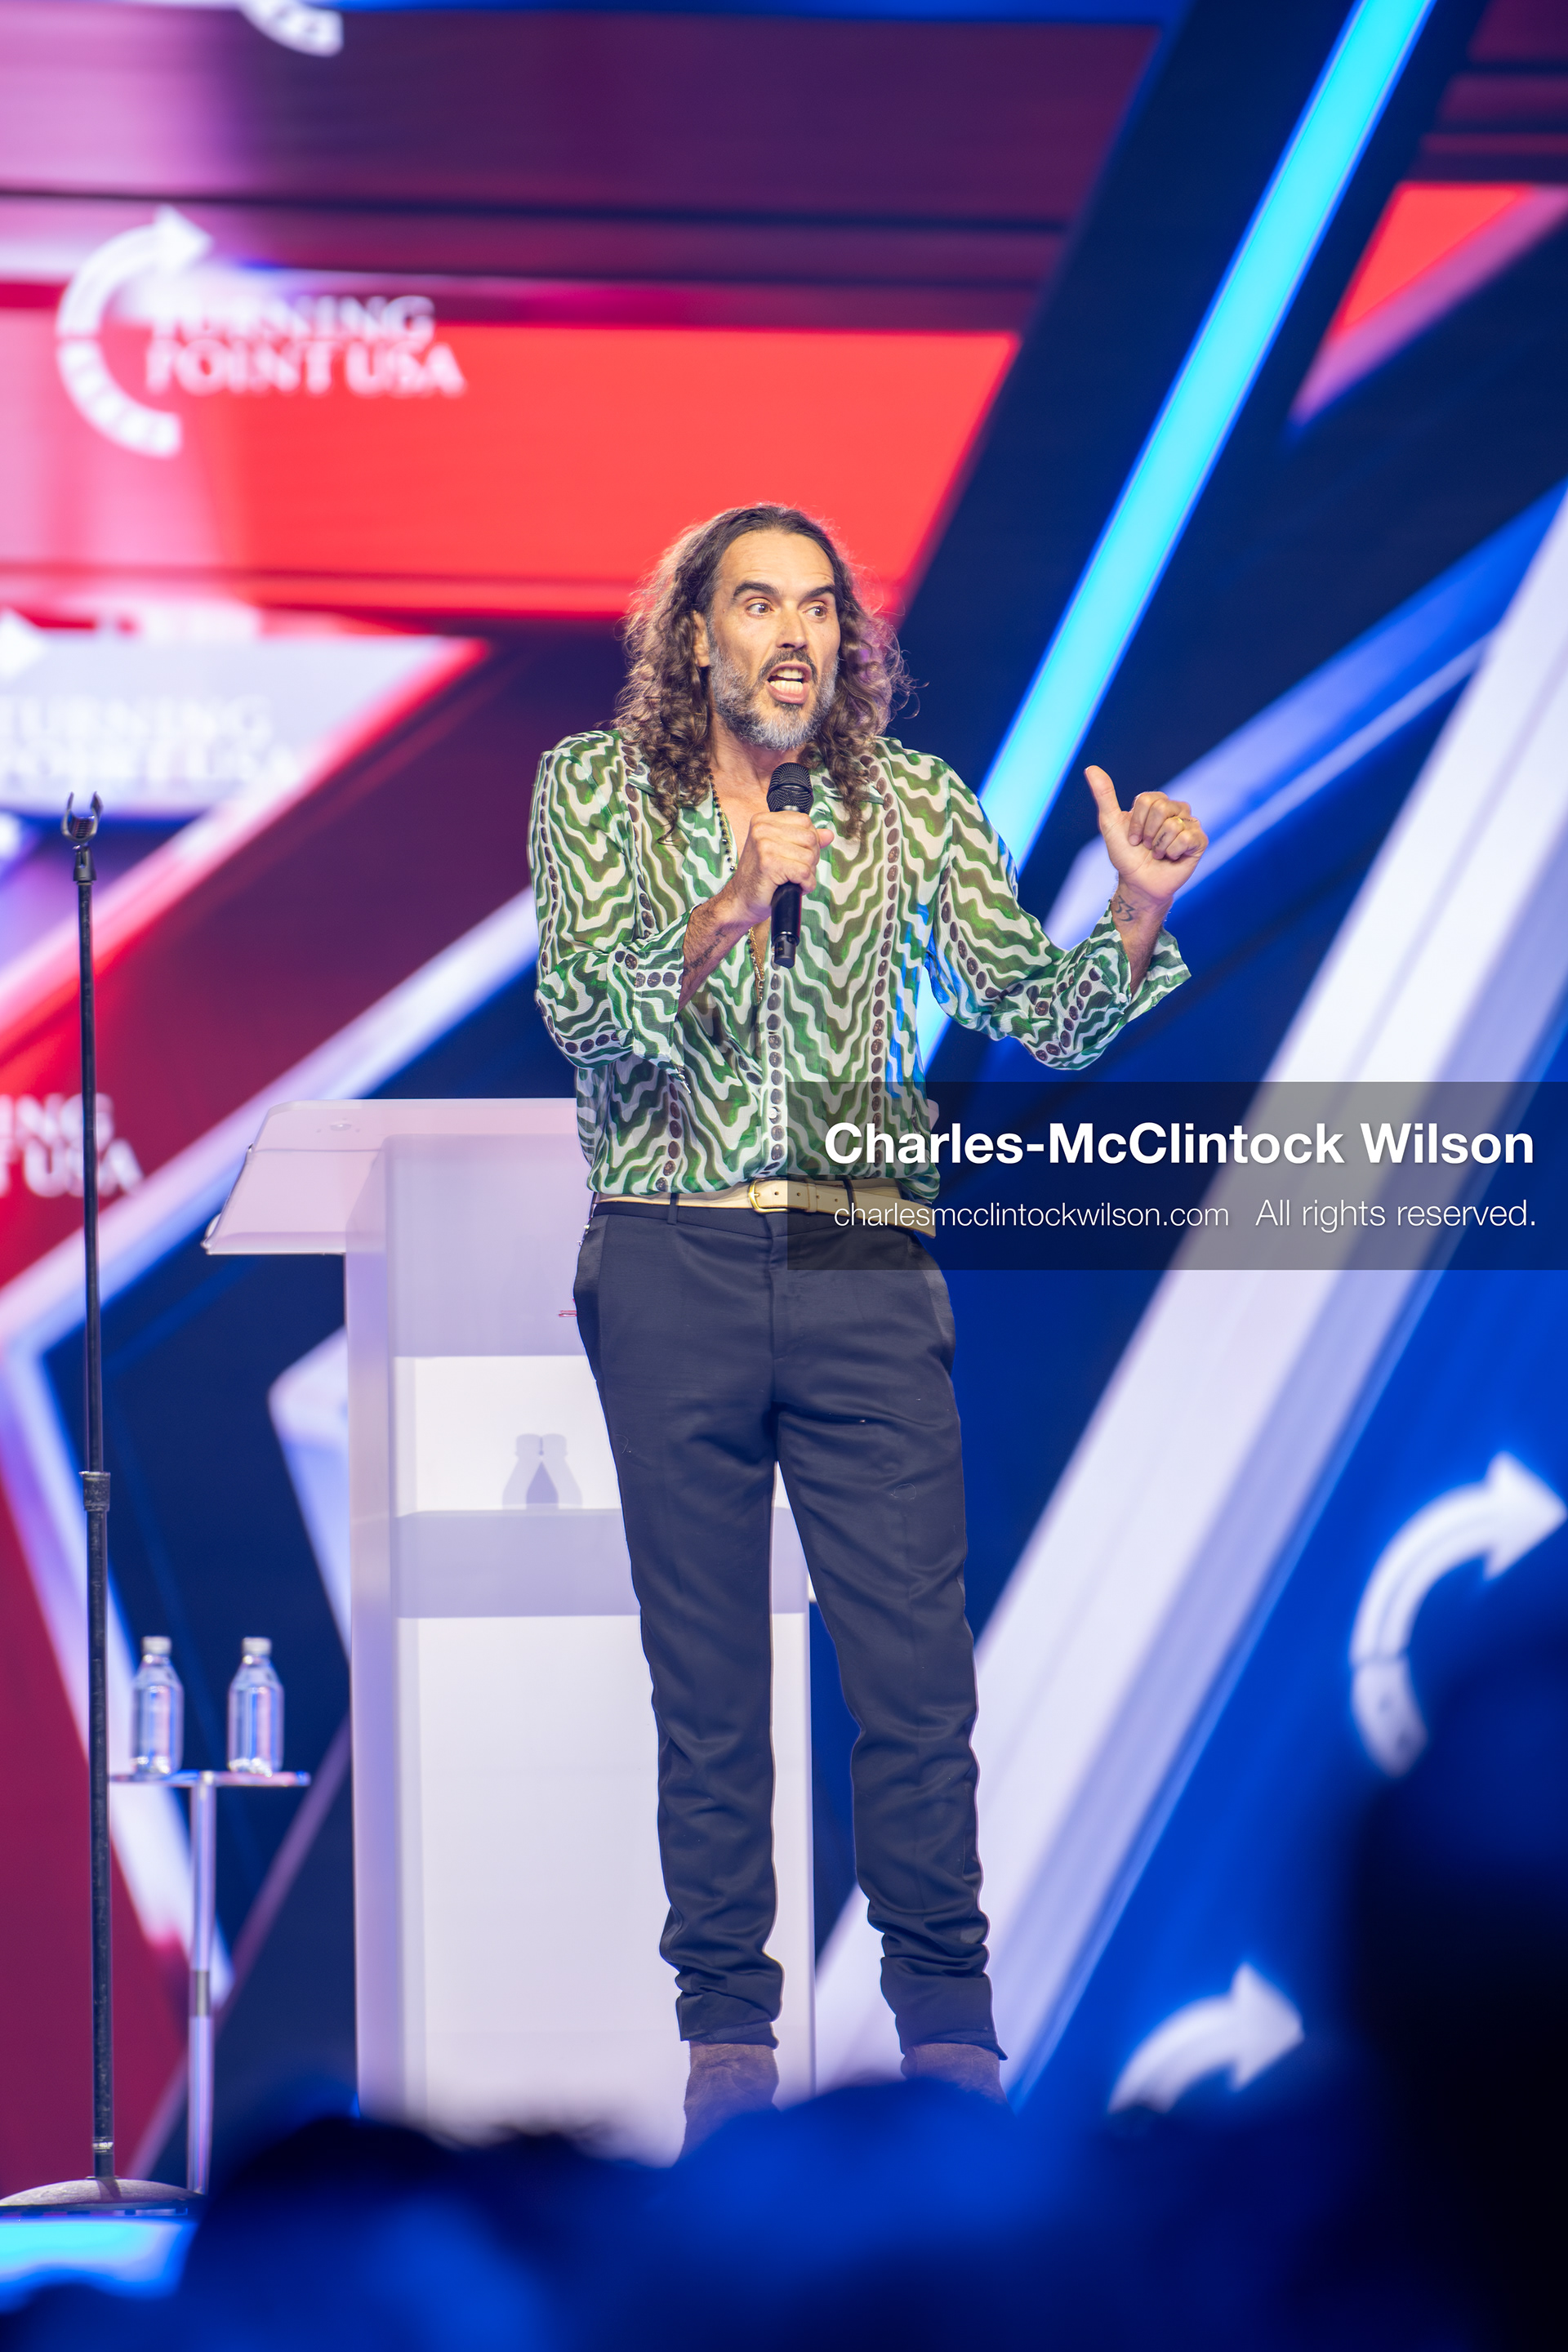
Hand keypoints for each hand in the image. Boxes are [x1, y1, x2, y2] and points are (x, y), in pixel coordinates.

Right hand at [719, 811, 834, 928]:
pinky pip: (804, 873)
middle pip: (810, 838)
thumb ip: (805, 840)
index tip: (796, 855)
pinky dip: (805, 885)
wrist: (741, 900)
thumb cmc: (761, 877)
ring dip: (807, 873)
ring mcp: (764, 845)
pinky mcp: (770, 864)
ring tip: (791, 879)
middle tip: (794, 870)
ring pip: (809, 856)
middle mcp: (762, 829)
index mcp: (763, 820)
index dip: (809, 842)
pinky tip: (792, 886)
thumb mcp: (782, 851)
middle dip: (810, 858)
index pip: (805, 821)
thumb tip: (828, 834)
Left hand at [1084, 765, 1206, 911]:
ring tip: (1158, 854)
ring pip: (1173, 825)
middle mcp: (1176, 810)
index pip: (1147, 800)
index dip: (1135, 823)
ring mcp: (1190, 824)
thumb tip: (1090, 768)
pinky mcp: (1199, 841)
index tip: (1132, 839)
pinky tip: (1171, 858)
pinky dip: (1172, 852)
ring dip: (1158, 846)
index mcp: (1157, 803)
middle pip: (1162, 808)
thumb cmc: (1126, 855)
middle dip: (1147, 833)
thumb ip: (1104, 795)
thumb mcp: (1110, 824)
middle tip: (1147, 847)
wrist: (1138, 884)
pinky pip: (1186, 838)